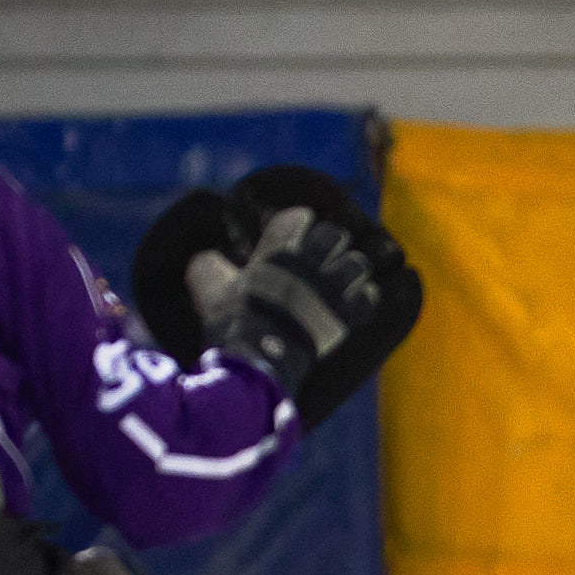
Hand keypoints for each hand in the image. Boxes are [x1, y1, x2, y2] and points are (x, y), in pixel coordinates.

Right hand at [190, 205, 377, 394]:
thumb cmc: (231, 321)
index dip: (297, 221)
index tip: (296, 226)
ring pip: (357, 264)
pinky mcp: (344, 318)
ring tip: (343, 277)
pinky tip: (355, 302)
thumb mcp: (209, 288)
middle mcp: (308, 266)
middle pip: (334, 235)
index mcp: (276, 253)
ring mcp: (330, 291)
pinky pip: (368, 299)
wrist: (258, 356)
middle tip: (324, 252)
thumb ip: (208, 268)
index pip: (296, 218)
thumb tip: (205, 259)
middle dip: (330, 241)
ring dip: (351, 269)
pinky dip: (364, 299)